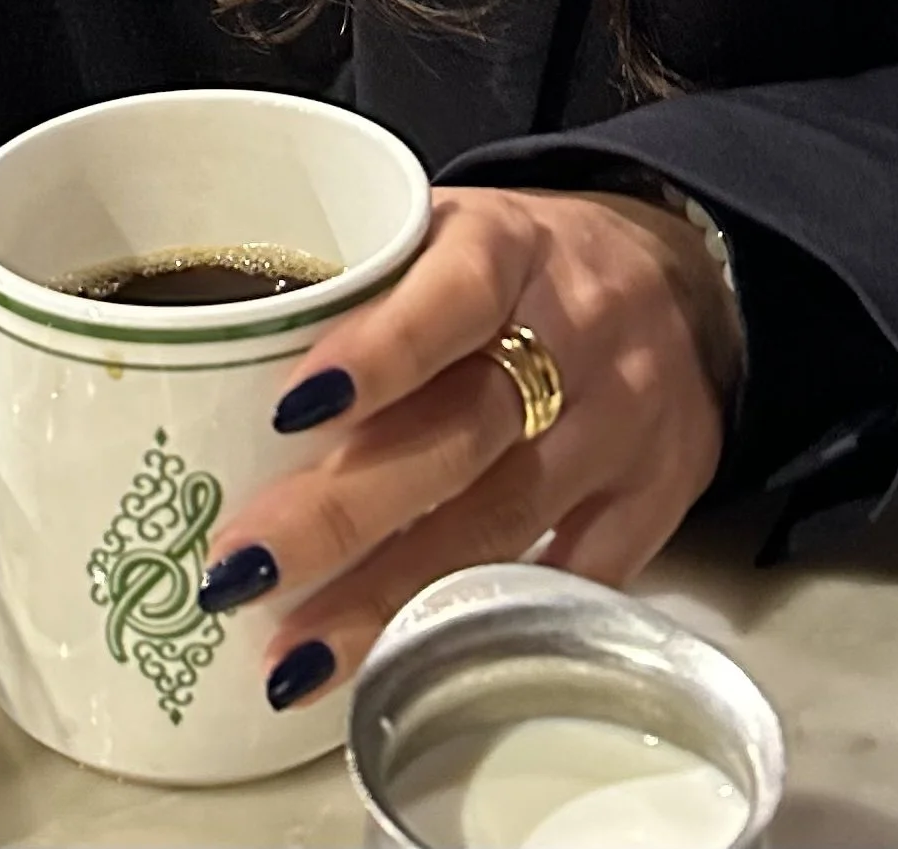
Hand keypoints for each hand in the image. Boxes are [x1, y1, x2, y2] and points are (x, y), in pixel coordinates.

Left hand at [195, 183, 734, 715]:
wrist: (680, 279)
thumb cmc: (520, 262)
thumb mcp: (448, 232)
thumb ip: (362, 288)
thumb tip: (217, 372)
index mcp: (510, 247)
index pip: (451, 296)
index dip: (376, 353)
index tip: (286, 412)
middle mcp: (577, 334)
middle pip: (462, 434)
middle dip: (343, 513)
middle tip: (241, 572)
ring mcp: (621, 426)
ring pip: (503, 524)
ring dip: (388, 598)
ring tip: (291, 654)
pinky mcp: (654, 502)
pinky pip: (568, 582)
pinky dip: (481, 627)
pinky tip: (400, 664)